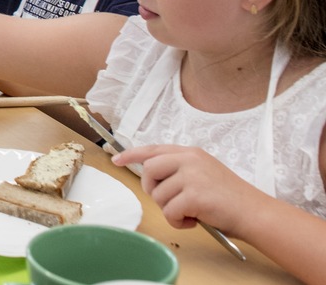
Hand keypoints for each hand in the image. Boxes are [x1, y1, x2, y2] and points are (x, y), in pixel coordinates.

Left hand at [113, 144, 266, 234]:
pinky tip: (194, 221)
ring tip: (190, 213)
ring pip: (159, 195)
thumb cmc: (229, 198)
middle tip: (170, 202)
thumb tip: (152, 178)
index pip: (153, 149)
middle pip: (149, 170)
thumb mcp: (203, 174)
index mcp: (191, 152)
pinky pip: (169, 212)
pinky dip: (178, 222)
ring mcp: (192, 175)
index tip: (116, 160)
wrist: (255, 212)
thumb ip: (179, 170)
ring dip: (170, 210)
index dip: (132, 154)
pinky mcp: (194, 195)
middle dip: (153, 189)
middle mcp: (189, 159)